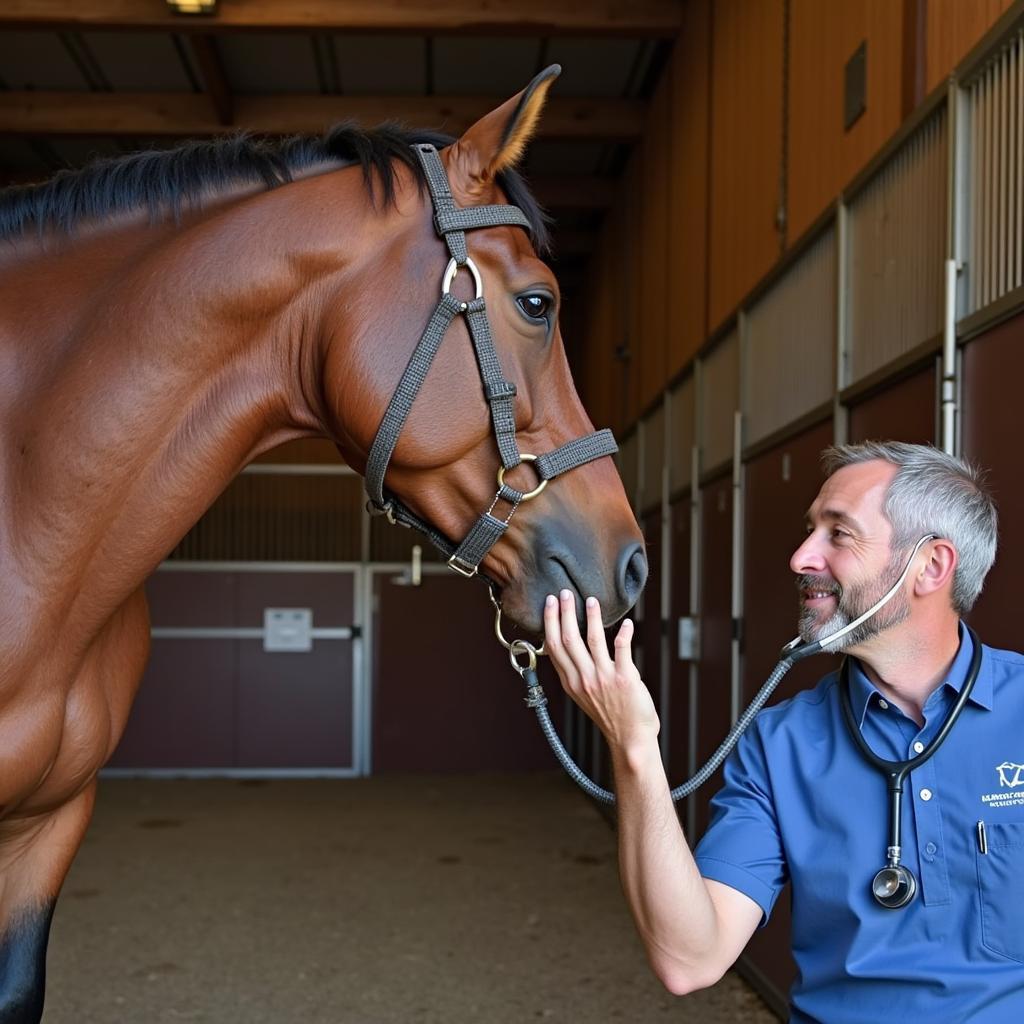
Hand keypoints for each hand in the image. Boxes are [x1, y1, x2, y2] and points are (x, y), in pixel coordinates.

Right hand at [543, 589, 659, 754]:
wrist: (631, 739)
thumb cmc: (610, 716)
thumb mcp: (582, 695)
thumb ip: (575, 672)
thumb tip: (568, 647)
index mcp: (571, 682)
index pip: (554, 647)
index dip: (551, 623)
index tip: (550, 604)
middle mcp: (584, 679)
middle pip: (568, 639)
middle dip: (564, 613)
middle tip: (564, 593)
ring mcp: (603, 678)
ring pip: (592, 640)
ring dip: (591, 617)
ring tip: (590, 600)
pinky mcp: (625, 679)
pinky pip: (622, 650)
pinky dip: (624, 634)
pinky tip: (627, 623)